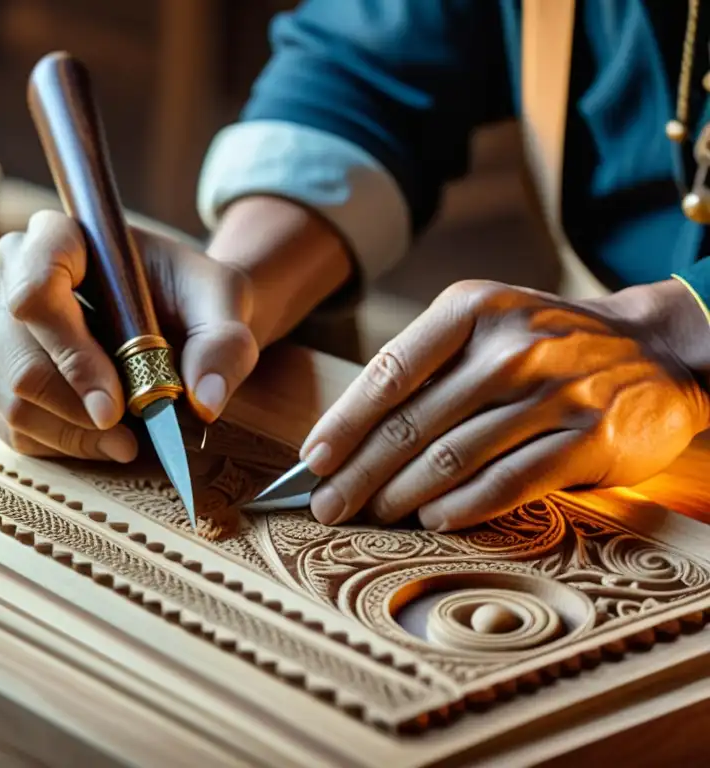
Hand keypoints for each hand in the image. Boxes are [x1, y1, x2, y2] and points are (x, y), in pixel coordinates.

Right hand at [0, 210, 258, 461]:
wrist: (174, 316)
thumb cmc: (191, 298)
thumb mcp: (222, 306)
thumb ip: (223, 344)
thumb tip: (206, 400)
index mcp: (57, 237)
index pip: (35, 287)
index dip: (71, 352)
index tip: (116, 404)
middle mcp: (8, 274)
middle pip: (18, 352)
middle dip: (74, 406)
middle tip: (128, 435)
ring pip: (7, 393)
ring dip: (68, 431)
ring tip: (124, 442)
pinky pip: (5, 421)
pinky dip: (55, 443)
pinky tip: (99, 441)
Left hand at [298, 279, 709, 530]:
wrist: (657, 347)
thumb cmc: (544, 344)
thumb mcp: (486, 326)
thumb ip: (427, 368)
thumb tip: (349, 432)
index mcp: (472, 309)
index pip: (389, 372)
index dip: (344, 423)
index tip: (312, 462)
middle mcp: (511, 346)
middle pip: (412, 422)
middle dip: (359, 472)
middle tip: (326, 506)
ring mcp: (554, 391)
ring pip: (453, 456)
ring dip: (402, 494)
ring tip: (373, 514)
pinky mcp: (588, 438)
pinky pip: (507, 482)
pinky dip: (462, 506)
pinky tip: (432, 519)